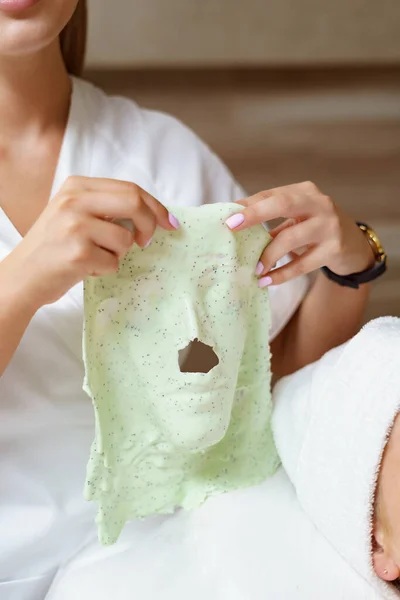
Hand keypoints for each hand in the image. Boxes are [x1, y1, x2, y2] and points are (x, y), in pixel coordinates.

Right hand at [3, 176, 177, 308]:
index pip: (130, 188)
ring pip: (126, 238)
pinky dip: (105, 269)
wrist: (22, 276)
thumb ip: (106, 207)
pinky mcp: (78, 252)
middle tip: (147, 242)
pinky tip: (84, 267)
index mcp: (77, 185)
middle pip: (134, 203)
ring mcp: (75, 225)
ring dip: (118, 254)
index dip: (156, 206)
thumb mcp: (74, 213)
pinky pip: (114, 262)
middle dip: (150, 224)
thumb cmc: (54, 247)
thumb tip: (154, 214)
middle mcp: (75, 200)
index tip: (170, 222)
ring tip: (94, 257)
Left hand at [225, 181, 374, 285]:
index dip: (248, 205)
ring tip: (254, 269)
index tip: (227, 217)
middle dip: (255, 214)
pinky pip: (302, 263)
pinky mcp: (334, 249)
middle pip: (282, 204)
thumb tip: (234, 230)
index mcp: (305, 192)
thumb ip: (272, 222)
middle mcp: (319, 204)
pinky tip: (267, 281)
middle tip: (232, 227)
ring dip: (268, 255)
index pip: (271, 195)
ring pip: (291, 238)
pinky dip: (282, 274)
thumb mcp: (297, 220)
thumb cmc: (316, 230)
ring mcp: (329, 226)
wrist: (354, 246)